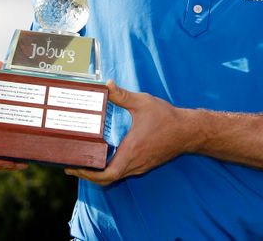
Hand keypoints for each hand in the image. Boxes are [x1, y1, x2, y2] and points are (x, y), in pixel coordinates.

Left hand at [65, 81, 197, 184]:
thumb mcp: (143, 103)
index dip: (88, 175)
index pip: (107, 174)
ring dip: (100, 173)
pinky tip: (105, 157)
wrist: (189, 131)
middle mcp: (135, 163)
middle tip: (74, 165)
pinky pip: (124, 171)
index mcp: (132, 151)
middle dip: (89, 175)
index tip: (75, 168)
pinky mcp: (145, 164)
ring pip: (116, 175)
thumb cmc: (167, 118)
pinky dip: (111, 168)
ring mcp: (141, 165)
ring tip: (85, 161)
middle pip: (107, 179)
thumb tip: (107, 84)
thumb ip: (123, 95)